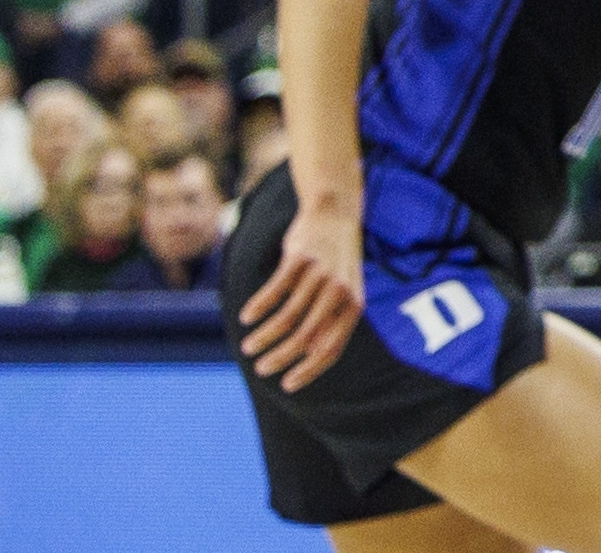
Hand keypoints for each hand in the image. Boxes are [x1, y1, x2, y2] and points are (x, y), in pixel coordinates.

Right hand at [233, 178, 362, 384]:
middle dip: (281, 358)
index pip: (330, 349)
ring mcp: (320, 274)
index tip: (287, 386)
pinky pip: (276, 289)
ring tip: (248, 348)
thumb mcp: (343, 292)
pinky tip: (247, 317)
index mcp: (354, 306)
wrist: (336, 214)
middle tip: (261, 370)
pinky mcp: (300, 258)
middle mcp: (339, 292)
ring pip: (287, 316)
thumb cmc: (336, 264)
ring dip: (264, 337)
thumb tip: (308, 359)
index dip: (308, 370)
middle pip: (306, 337)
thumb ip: (329, 322)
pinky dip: (259, 306)